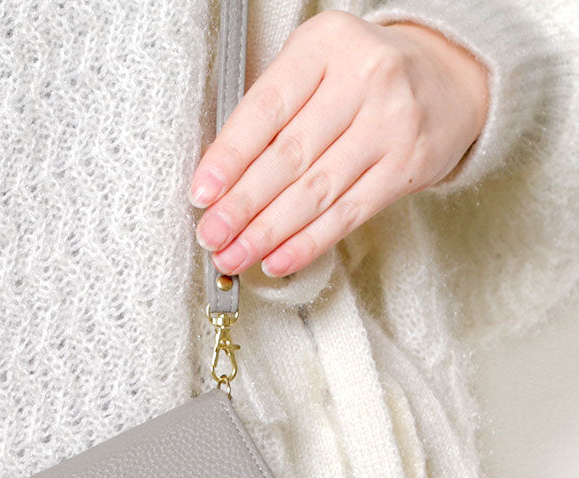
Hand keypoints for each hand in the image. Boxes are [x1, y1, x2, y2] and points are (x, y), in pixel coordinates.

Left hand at [189, 10, 489, 277]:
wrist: (448, 76)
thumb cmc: (361, 75)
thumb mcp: (314, 65)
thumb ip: (270, 111)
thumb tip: (220, 182)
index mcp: (326, 45)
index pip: (266, 108)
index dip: (230, 156)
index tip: (202, 193)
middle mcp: (364, 79)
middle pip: (289, 156)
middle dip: (242, 205)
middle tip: (211, 235)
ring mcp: (390, 125)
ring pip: (315, 192)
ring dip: (267, 233)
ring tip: (234, 255)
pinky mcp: (407, 167)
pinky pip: (347, 215)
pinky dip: (307, 243)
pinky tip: (276, 260)